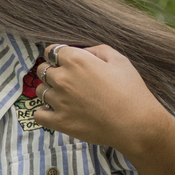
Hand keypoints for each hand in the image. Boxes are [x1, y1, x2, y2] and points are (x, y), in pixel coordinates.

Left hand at [32, 44, 174, 153]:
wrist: (136, 124)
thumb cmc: (131, 91)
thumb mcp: (119, 60)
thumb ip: (96, 50)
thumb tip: (82, 52)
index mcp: (76, 60)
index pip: (51, 51)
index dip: (59, 56)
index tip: (65, 63)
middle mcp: (62, 78)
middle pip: (43, 70)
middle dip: (52, 72)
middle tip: (68, 81)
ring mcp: (58, 101)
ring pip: (40, 91)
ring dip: (49, 91)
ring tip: (65, 98)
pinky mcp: (59, 121)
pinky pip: (38, 114)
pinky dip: (44, 113)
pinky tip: (55, 112)